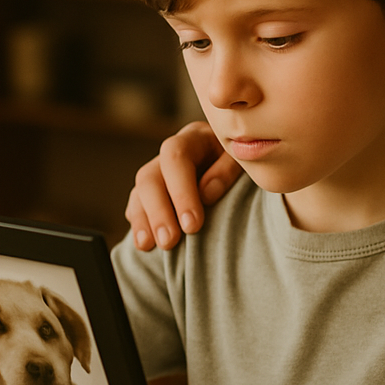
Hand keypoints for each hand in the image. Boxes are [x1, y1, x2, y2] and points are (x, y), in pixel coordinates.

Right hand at [125, 122, 242, 250]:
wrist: (244, 168)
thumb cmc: (248, 163)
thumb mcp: (244, 160)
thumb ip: (227, 170)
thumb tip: (206, 192)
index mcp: (195, 138)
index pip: (175, 157)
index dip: (180, 192)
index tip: (192, 225)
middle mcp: (171, 153)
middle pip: (149, 176)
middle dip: (158, 211)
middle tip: (170, 241)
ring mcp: (159, 172)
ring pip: (140, 192)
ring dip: (145, 220)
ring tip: (151, 246)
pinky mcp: (153, 193)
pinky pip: (136, 205)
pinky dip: (139, 224)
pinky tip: (144, 243)